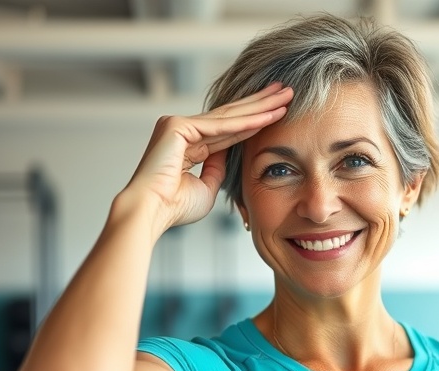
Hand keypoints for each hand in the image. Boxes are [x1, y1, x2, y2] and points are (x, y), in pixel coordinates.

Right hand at [125, 82, 292, 231]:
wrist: (151, 212)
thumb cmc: (174, 207)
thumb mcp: (207, 185)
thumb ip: (218, 168)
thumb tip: (229, 155)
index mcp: (188, 143)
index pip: (228, 128)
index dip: (254, 120)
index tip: (278, 111)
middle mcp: (182, 129)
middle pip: (231, 115)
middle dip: (261, 103)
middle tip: (287, 91)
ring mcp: (178, 124)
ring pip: (229, 116)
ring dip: (260, 106)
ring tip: (287, 95)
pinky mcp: (177, 125)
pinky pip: (221, 125)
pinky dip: (247, 121)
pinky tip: (270, 115)